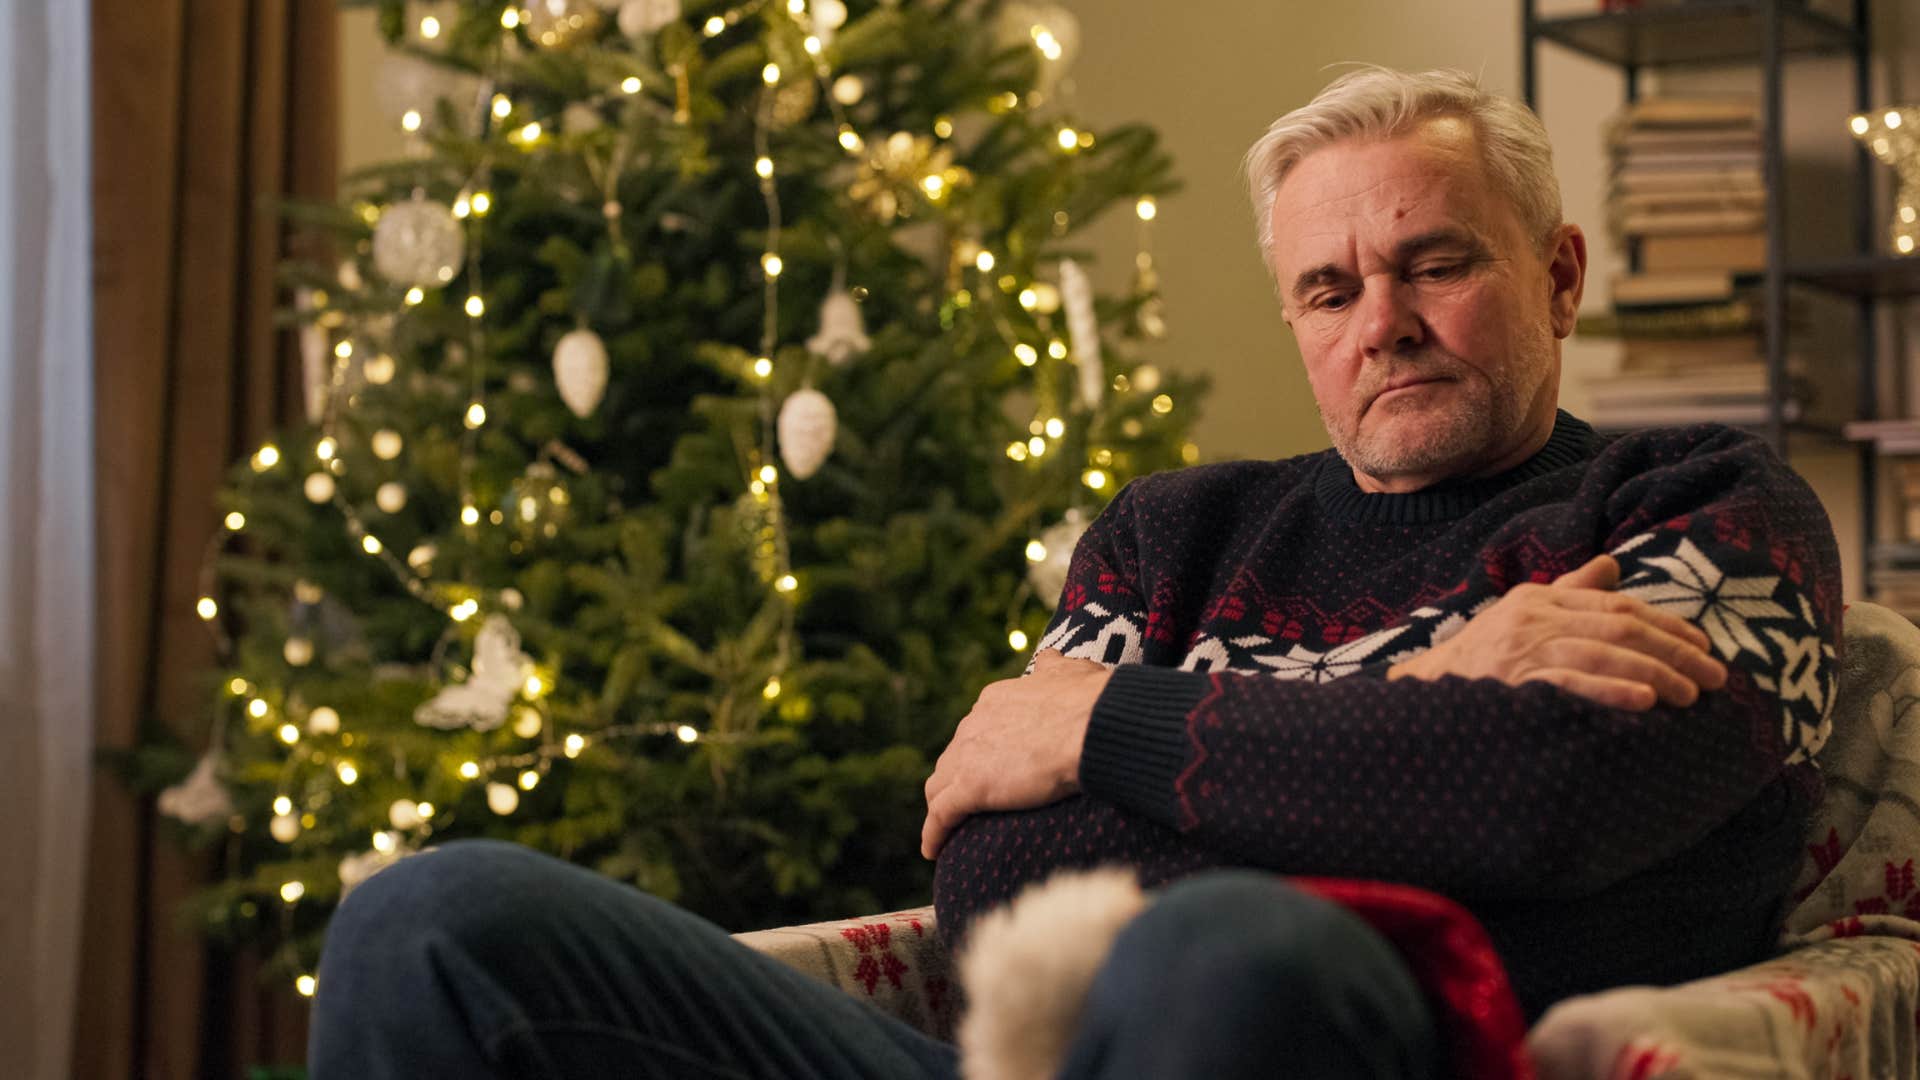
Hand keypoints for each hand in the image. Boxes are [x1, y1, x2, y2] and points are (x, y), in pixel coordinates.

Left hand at [920, 650, 1112, 860]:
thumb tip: (1050, 658)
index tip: (988, 765)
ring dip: (940, 805)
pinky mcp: (970, 787)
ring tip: (947, 827)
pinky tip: (932, 850)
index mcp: (995, 700)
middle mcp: (974, 723)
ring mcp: (968, 756)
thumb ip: (1055, 668)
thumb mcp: (1070, 673)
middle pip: (953, 756)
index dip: (978, 750)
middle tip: (968, 800)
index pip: (976, 729)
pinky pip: (941, 815)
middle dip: (957, 777)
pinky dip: (934, 833)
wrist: (1092, 727)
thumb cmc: (1090, 702)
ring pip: (940, 784)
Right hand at [1387, 554, 1727, 710]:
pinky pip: (1571, 683)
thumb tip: (1614, 567)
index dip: (1667, 624)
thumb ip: (1570, 592)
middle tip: (1716, 678)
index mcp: (1538, 599)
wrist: (1421, 698)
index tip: (1704, 647)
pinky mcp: (1513, 684)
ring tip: (1693, 695)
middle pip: (1619, 627)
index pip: (1617, 605)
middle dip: (1675, 651)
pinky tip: (1644, 702)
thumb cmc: (1479, 662)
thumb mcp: (1521, 616)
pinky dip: (1610, 690)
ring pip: (1603, 652)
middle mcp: (1532, 618)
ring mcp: (1521, 650)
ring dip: (1655, 672)